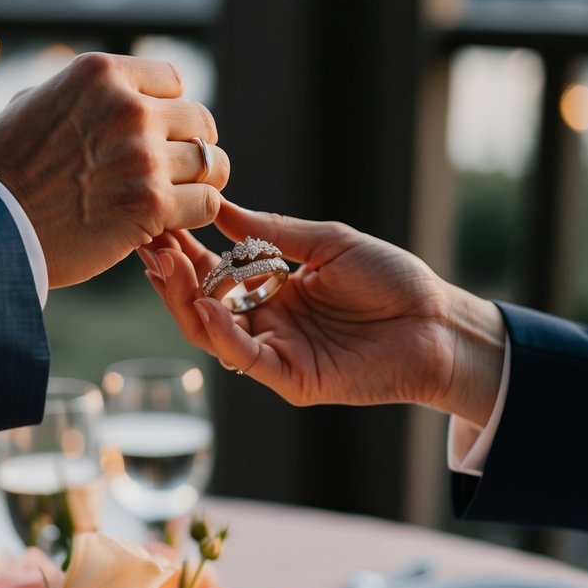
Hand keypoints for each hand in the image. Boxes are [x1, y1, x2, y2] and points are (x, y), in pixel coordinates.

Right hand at [0, 52, 229, 286]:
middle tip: (171, 174)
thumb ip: (81, 96)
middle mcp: (128, 107)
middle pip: (199, 121)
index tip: (156, 136)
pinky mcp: (151, 205)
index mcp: (100, 74)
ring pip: (212, 164)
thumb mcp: (34, 104)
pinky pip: (206, 203)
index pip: (173, 80)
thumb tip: (110, 92)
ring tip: (175, 200)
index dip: (169, 111)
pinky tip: (169, 224)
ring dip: (198, 184)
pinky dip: (193, 216)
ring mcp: (144, 156)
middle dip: (188, 148)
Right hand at [139, 200, 505, 425]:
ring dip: (184, 300)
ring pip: (212, 334)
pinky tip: (203, 305)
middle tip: (148, 241)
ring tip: (165, 265)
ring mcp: (276, 352)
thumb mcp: (328, 243)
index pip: (214, 269)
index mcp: (273, 287)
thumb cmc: (392, 280)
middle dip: (172, 273)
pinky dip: (220, 333)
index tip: (157, 219)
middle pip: (201, 303)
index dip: (184, 248)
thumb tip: (221, 209)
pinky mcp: (292, 379)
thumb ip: (273, 233)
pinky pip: (245, 358)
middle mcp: (266, 321)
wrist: (439, 323)